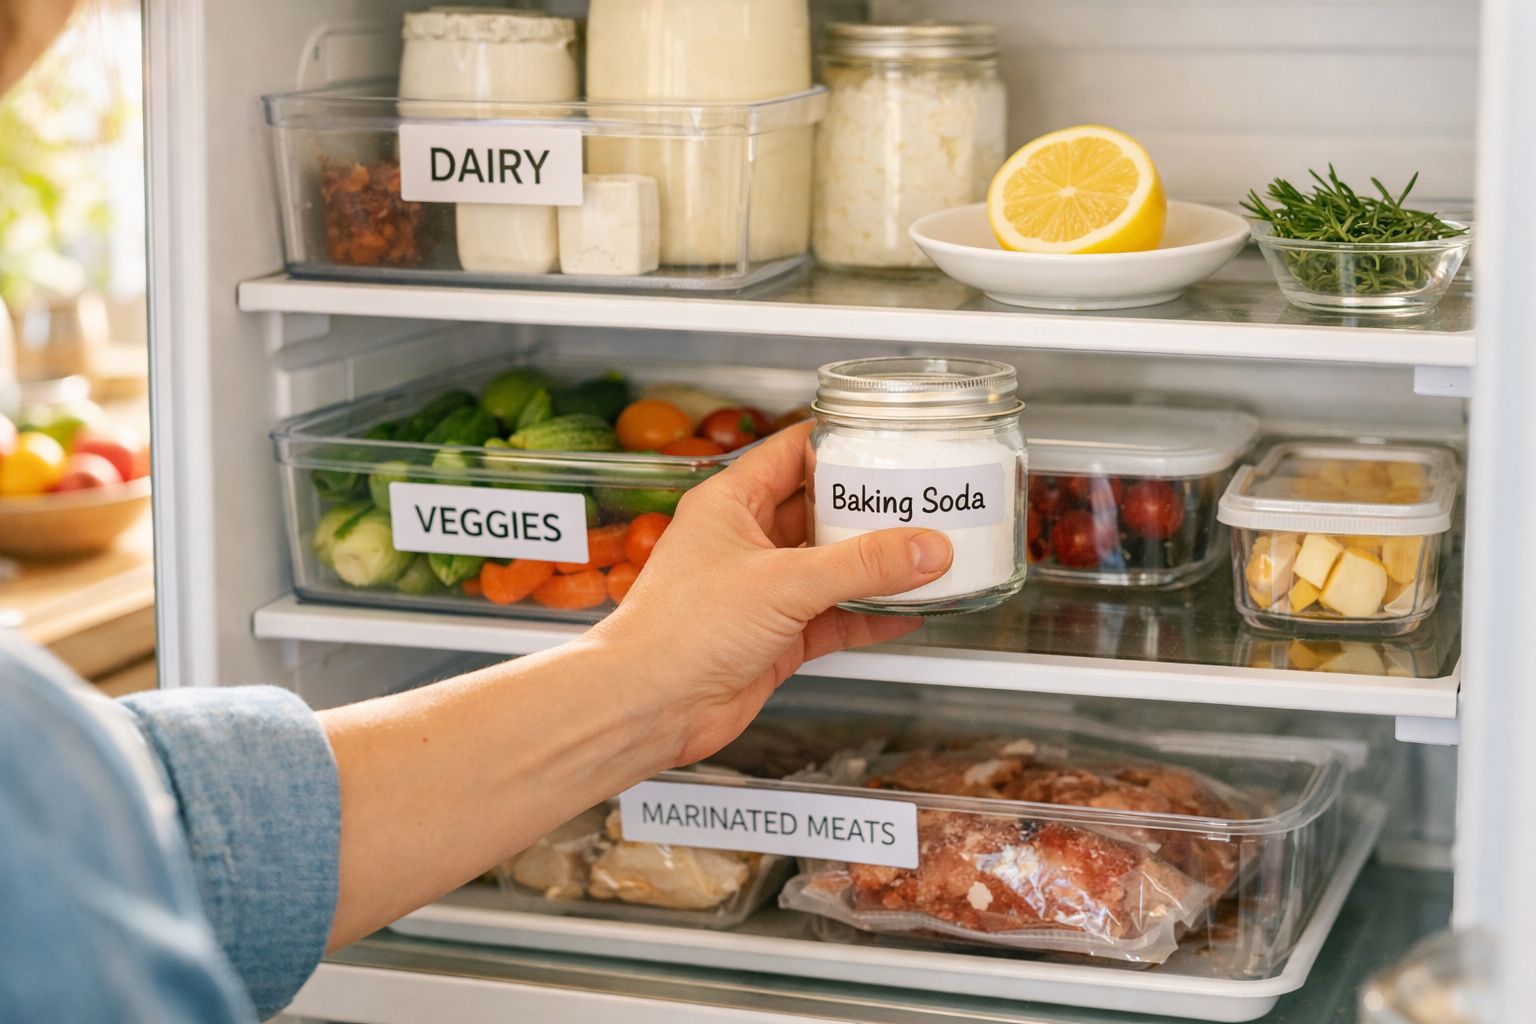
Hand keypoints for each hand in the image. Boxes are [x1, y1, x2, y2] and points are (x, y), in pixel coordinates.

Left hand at [590, 421, 952, 766]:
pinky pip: (834, 618)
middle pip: (821, 511)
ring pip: (832, 567)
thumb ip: (861, 566)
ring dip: (877, 566)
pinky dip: (870, 615)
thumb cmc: (678, 630)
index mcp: (731, 503)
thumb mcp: (782, 583)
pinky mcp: (775, 637)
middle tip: (922, 501)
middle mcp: (746, 541)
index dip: (840, 444)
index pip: (792, 452)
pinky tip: (907, 612)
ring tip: (928, 554)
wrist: (648, 706)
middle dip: (871, 509)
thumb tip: (925, 548)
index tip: (888, 441)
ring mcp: (762, 591)